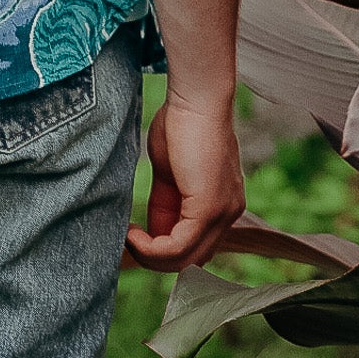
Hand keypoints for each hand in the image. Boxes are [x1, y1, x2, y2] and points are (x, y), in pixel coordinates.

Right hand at [124, 94, 244, 272]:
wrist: (196, 98)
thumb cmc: (181, 123)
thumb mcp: (170, 172)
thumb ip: (167, 202)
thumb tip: (153, 231)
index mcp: (222, 204)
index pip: (195, 244)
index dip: (163, 247)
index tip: (136, 235)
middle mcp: (229, 214)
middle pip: (192, 259)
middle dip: (156, 258)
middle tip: (130, 242)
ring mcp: (222, 213)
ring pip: (185, 259)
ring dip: (151, 256)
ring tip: (129, 238)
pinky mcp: (209, 209)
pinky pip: (178, 247)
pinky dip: (152, 249)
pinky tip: (133, 234)